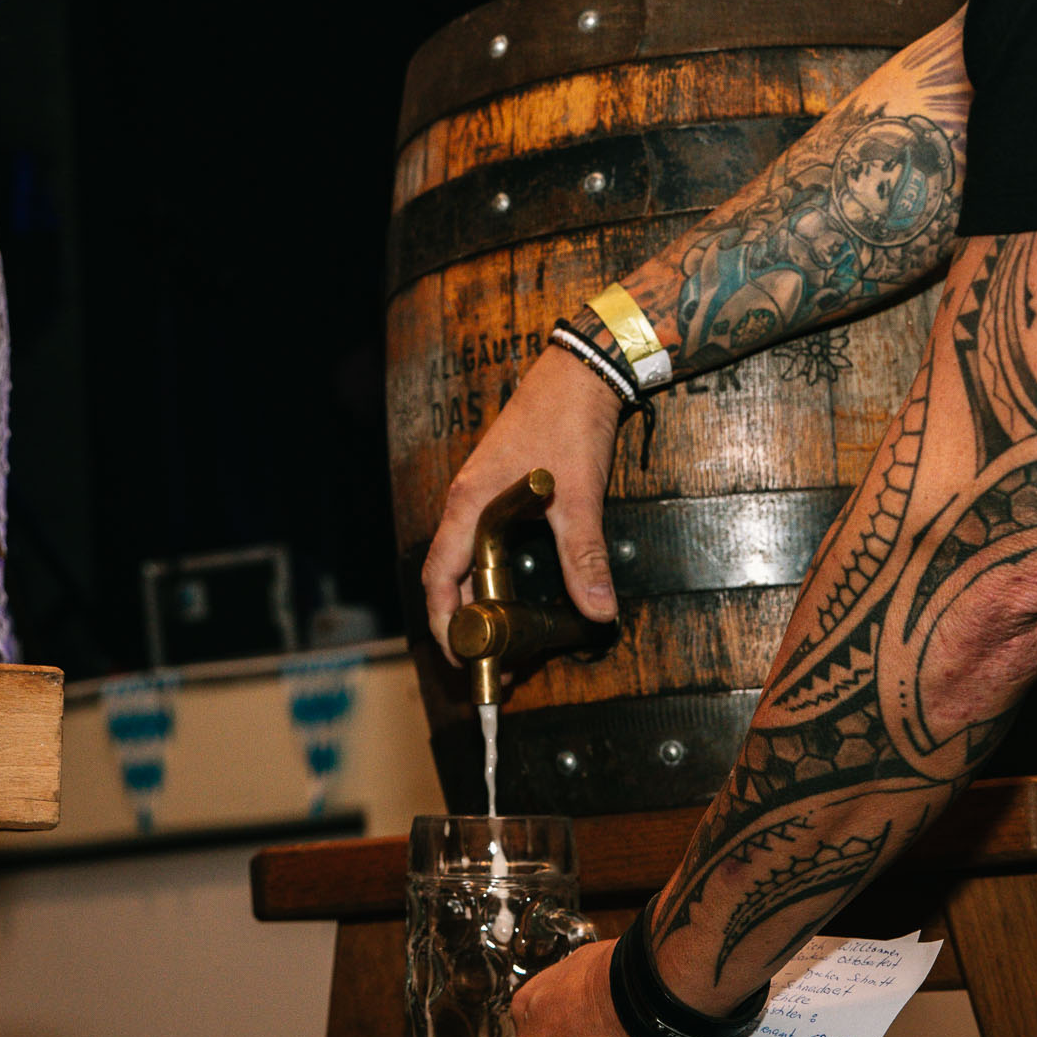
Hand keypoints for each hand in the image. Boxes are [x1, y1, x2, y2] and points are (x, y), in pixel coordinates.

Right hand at [420, 351, 625, 653]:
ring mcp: (482, 496)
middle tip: (489, 665)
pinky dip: (494, 577)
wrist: (581, 371)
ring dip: (479, 602)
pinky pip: (485, 545)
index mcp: (470, 504)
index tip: (460, 657)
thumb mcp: (579, 496)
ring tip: (503, 641)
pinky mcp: (502, 491)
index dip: (444, 622)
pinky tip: (517, 595)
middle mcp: (467, 502)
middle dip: (463, 624)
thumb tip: (596, 610)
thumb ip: (584, 556)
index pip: (440, 576)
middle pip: (449, 576)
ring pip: (468, 561)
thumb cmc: (567, 422)